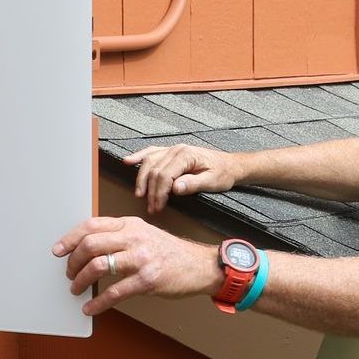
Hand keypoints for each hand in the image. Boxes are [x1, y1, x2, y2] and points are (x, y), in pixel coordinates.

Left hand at [52, 216, 221, 315]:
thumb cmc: (170, 252)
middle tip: (70, 273)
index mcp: (131, 224)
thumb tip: (88, 248)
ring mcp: (141, 258)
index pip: (92, 225)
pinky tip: (91, 307)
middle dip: (73, 262)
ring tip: (77, 289)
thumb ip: (120, 236)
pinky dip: (98, 303)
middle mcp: (135, 238)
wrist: (199, 266)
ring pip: (98, 266)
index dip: (70, 238)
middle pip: (91, 244)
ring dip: (81, 281)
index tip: (58, 250)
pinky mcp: (147, 280)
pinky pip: (114, 293)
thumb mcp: (145, 234)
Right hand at [124, 144, 241, 213]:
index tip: (158, 207)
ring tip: (140, 195)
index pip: (164, 175)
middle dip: (151, 191)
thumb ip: (194, 184)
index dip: (159, 193)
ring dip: (142, 179)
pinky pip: (151, 153)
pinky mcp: (170, 152)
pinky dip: (139, 157)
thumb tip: (175, 188)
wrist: (230, 165)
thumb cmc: (223, 173)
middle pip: (154, 170)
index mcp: (186, 155)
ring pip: (149, 162)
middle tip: (152, 208)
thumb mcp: (213, 182)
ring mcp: (172, 149)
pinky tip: (128, 161)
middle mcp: (176, 149)